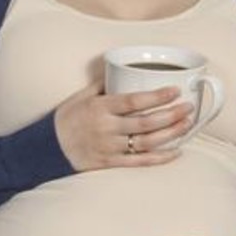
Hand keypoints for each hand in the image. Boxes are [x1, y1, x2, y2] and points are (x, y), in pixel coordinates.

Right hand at [55, 82, 193, 170]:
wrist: (47, 149)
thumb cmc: (64, 120)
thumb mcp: (79, 97)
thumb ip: (101, 85)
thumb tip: (121, 71)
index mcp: (99, 108)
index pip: (133, 101)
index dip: (157, 96)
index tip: (174, 91)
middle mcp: (106, 128)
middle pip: (146, 122)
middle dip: (172, 115)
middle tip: (188, 107)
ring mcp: (108, 147)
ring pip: (147, 142)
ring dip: (171, 133)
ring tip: (187, 125)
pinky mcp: (109, 163)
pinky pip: (139, 162)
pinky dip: (160, 157)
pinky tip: (175, 151)